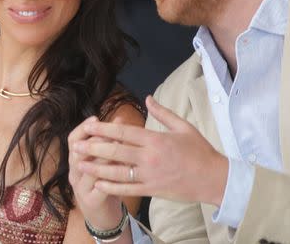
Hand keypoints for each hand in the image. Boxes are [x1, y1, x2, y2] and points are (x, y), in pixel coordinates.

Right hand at [68, 116, 124, 229]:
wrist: (102, 217)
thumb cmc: (104, 185)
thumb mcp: (102, 163)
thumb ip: (107, 145)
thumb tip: (119, 120)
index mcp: (75, 162)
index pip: (72, 140)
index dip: (82, 128)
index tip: (96, 117)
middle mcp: (74, 173)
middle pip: (78, 152)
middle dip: (95, 139)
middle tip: (111, 130)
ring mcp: (81, 188)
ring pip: (89, 168)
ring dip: (103, 156)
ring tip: (117, 146)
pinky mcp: (92, 201)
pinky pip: (100, 187)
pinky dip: (111, 176)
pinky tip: (122, 168)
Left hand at [72, 96, 228, 205]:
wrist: (214, 179)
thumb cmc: (200, 151)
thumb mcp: (184, 127)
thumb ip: (163, 113)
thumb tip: (148, 98)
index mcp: (155, 139)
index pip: (124, 132)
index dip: (104, 129)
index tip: (89, 126)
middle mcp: (149, 157)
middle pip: (115, 151)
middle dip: (93, 147)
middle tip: (76, 144)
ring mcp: (149, 175)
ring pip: (117, 171)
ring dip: (96, 167)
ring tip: (80, 162)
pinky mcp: (151, 190)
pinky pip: (127, 189)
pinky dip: (111, 187)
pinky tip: (98, 183)